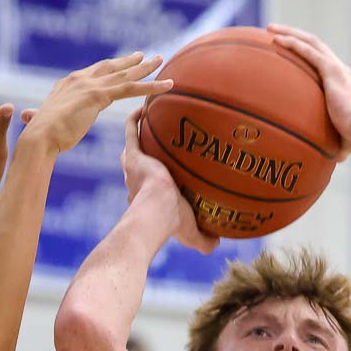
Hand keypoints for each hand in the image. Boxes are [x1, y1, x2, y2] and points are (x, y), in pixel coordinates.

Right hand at [24, 51, 171, 155]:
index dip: (111, 67)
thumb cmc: (40, 135)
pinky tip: (167, 85)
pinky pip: (131, 88)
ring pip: (125, 74)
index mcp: (69, 83)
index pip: (95, 72)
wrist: (39, 137)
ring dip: (146, 68)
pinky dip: (151, 86)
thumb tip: (26, 117)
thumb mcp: (43, 120)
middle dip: (130, 61)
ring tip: (162, 61)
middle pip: (112, 67)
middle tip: (147, 56)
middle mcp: (80, 79)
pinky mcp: (99, 95)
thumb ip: (38, 116)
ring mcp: (90, 85)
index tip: (124, 63)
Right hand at [120, 112, 217, 252]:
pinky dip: (135, 118)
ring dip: (138, 129)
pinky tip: (146, 105)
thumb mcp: (192, 236)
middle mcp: (137, 179)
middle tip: (158, 137)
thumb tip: (218, 244)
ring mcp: (134, 165)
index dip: (158, 178)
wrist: (157, 211)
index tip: (173, 169)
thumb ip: (205, 241)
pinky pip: (131, 129)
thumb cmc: (173, 224)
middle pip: (139, 160)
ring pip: (133, 142)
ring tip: (150, 114)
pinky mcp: (133, 154)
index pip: (150, 183)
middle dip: (146, 150)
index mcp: (147, 196)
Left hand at [266, 24, 350, 153]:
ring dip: (290, 33)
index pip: (322, 60)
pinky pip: (308, 51)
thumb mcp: (341, 139)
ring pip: (310, 42)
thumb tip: (331, 161)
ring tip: (269, 29)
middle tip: (273, 31)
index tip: (290, 48)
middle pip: (315, 44)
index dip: (306, 52)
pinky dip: (292, 43)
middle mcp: (341, 70)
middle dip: (294, 34)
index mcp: (342, 81)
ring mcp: (337, 68)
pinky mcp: (332, 71)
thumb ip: (335, 143)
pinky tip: (276, 40)